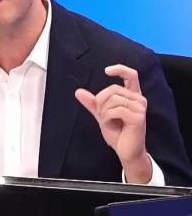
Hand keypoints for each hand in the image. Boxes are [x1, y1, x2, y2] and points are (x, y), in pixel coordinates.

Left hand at [75, 64, 151, 182]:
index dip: (119, 69)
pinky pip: (115, 110)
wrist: (126, 151)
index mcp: (132, 96)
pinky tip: (111, 124)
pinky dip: (107, 117)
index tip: (106, 70)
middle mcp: (139, 99)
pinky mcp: (138, 117)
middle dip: (100, 101)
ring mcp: (140, 108)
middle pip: (112, 89)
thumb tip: (78, 92)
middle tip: (103, 115)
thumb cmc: (118, 133)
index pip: (131, 75)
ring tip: (109, 120)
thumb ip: (93, 103)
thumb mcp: (102, 115)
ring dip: (104, 111)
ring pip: (113, 99)